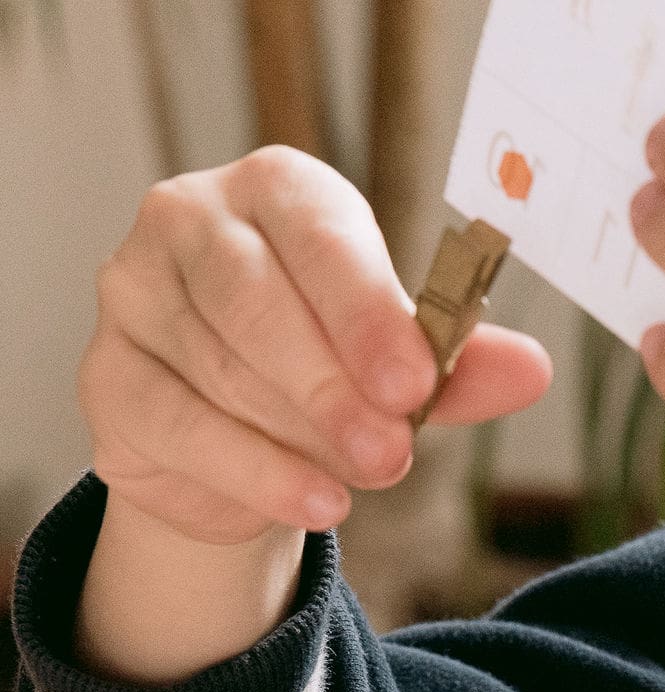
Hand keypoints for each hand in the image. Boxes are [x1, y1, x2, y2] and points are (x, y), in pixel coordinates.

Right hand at [81, 146, 549, 544]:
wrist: (236, 442)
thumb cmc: (328, 368)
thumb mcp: (400, 362)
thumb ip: (455, 364)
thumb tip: (529, 371)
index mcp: (278, 189)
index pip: (317, 233)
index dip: (366, 310)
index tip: (415, 381)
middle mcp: (191, 219)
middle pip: (253, 297)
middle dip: (329, 384)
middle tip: (393, 452)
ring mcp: (135, 292)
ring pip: (218, 366)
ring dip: (298, 433)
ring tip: (361, 480)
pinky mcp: (107, 373)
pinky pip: (175, 422)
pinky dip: (250, 470)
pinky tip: (313, 502)